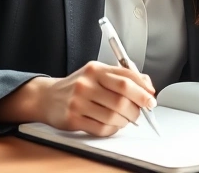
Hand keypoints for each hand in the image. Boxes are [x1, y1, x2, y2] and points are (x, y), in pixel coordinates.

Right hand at [40, 61, 156, 136]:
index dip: (143, 90)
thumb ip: (121, 76)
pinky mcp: (73, 119)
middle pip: (122, 99)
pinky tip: (111, 125)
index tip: (151, 99)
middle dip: (137, 109)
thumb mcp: (97, 73)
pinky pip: (101, 128)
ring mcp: (79, 102)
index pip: (126, 78)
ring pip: (113, 116)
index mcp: (95, 69)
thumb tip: (147, 85)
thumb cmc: (77, 85)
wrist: (46, 97)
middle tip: (140, 112)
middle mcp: (87, 83)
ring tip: (124, 119)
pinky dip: (112, 129)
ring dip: (125, 121)